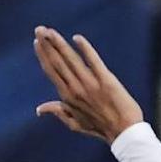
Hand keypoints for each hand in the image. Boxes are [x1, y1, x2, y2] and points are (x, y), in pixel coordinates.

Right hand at [32, 26, 142, 143]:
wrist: (123, 132)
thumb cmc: (100, 128)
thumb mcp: (75, 123)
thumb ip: (58, 112)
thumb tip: (39, 109)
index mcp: (67, 97)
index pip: (51, 71)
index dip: (43, 55)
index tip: (37, 42)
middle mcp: (76, 89)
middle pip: (58, 62)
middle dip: (47, 44)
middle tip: (39, 29)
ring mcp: (90, 84)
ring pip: (71, 59)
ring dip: (59, 43)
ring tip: (50, 31)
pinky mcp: (106, 80)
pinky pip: (93, 60)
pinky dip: (85, 49)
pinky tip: (77, 38)